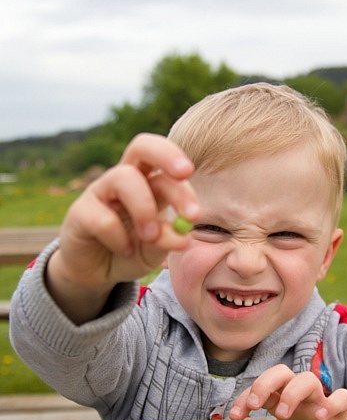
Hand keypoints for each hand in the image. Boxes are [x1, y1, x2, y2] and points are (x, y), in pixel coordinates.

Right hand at [46, 133, 199, 321]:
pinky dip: (119, 239)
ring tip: (150, 237)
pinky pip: (102, 218)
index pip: (167, 170)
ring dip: (144, 208)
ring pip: (122, 177)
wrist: (95, 273)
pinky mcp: (79, 211)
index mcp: (149, 184)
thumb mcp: (153, 251)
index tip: (194, 215)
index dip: (183, 188)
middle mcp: (124, 180)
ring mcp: (100, 191)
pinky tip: (122, 250)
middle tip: (185, 174)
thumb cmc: (130, 253)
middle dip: (167, 155)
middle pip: (142, 146)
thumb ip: (167, 241)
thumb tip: (184, 237)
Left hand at [226, 365, 346, 419]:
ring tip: (282, 414)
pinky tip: (320, 416)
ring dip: (293, 393)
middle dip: (265, 384)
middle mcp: (299, 393)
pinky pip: (342, 398)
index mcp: (282, 396)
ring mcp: (321, 399)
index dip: (244, 398)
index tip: (234, 417)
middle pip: (281, 373)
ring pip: (308, 380)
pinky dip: (332, 404)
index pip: (260, 387)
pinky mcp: (343, 410)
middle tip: (254, 405)